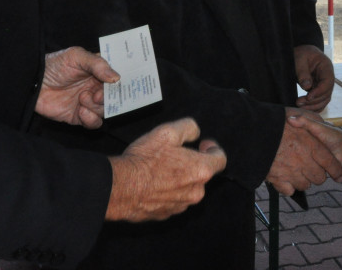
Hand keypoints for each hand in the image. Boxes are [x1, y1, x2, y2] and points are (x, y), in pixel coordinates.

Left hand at [35, 47, 119, 127]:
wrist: (32, 82)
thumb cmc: (54, 65)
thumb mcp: (76, 56)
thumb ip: (97, 64)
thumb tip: (116, 78)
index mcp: (99, 71)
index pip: (117, 77)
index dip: (121, 81)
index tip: (119, 83)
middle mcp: (96, 87)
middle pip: (114, 97)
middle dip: (108, 97)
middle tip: (96, 94)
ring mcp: (88, 102)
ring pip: (105, 110)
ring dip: (97, 107)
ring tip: (82, 98)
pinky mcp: (79, 116)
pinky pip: (94, 123)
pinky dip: (91, 119)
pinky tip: (80, 110)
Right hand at [105, 118, 226, 221]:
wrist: (120, 187)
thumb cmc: (144, 160)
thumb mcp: (167, 132)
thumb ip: (188, 128)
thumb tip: (196, 133)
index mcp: (201, 170)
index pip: (220, 159)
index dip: (213, 149)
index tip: (203, 144)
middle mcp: (195, 191)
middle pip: (202, 175)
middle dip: (191, 164)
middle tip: (172, 154)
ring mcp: (181, 206)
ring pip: (186, 189)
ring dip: (178, 179)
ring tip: (159, 169)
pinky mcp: (166, 214)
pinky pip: (172, 200)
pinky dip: (166, 192)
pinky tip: (152, 183)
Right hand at [265, 108, 341, 195]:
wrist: (249, 131)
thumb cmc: (273, 121)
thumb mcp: (294, 114)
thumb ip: (310, 120)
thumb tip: (324, 125)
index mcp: (310, 144)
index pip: (330, 163)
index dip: (336, 171)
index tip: (339, 176)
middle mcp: (302, 160)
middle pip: (319, 178)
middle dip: (317, 174)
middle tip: (311, 168)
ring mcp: (290, 171)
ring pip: (305, 185)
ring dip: (303, 180)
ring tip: (297, 171)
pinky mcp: (276, 179)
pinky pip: (289, 190)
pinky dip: (288, 186)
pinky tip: (286, 178)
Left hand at [293, 45, 333, 111]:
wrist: (301, 53)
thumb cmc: (301, 53)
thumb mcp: (299, 58)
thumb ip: (303, 72)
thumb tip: (307, 87)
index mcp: (326, 67)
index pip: (328, 82)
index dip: (319, 91)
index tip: (308, 97)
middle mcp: (328, 77)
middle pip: (327, 93)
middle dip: (314, 100)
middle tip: (299, 103)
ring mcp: (324, 84)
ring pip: (324, 99)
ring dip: (313, 106)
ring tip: (299, 107)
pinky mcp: (318, 90)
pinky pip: (320, 101)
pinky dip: (314, 107)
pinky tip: (305, 109)